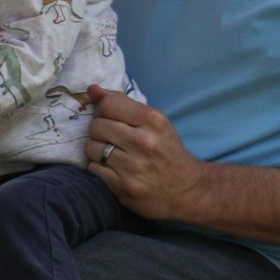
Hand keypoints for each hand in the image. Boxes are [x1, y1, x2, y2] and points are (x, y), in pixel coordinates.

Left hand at [84, 87, 208, 219]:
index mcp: (153, 121)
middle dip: (100, 130)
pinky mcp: (123, 187)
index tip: (111, 117)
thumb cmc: (168, 151)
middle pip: (97, 126)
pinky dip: (100, 168)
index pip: (109, 104)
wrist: (187, 190)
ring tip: (113, 154)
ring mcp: (132, 167)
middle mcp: (142, 142)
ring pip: (91, 148)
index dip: (104, 109)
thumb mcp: (156, 122)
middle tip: (113, 137)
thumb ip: (123, 103)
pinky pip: (94, 169)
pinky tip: (114, 169)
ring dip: (98, 150)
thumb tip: (92, 89)